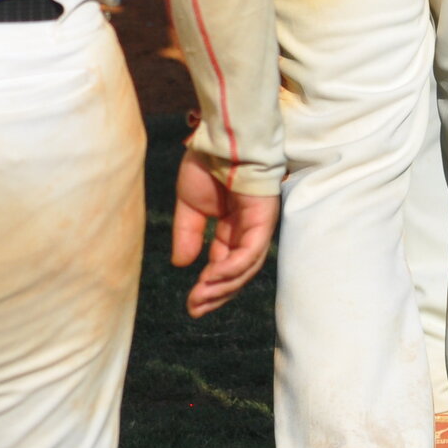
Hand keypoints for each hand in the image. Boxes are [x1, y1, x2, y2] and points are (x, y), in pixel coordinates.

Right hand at [171, 151, 278, 318]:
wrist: (220, 138)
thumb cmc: (207, 163)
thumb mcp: (190, 205)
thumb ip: (188, 234)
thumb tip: (182, 266)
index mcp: (232, 227)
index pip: (225, 265)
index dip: (210, 286)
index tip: (192, 304)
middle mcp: (248, 229)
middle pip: (238, 273)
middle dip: (216, 294)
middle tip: (194, 309)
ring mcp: (259, 225)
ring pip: (246, 268)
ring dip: (223, 286)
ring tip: (200, 297)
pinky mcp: (264, 219)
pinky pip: (251, 252)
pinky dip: (232, 268)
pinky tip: (211, 277)